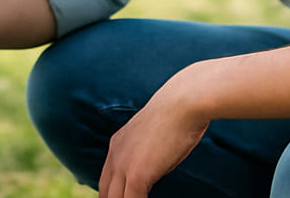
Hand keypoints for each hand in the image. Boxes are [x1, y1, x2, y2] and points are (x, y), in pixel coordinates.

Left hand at [98, 67, 209, 197]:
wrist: (184, 102)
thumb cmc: (179, 114)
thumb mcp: (155, 135)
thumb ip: (148, 152)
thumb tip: (156, 164)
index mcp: (117, 144)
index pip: (105, 180)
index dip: (111, 196)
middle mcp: (115, 155)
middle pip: (105, 194)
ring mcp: (124, 165)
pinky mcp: (138, 175)